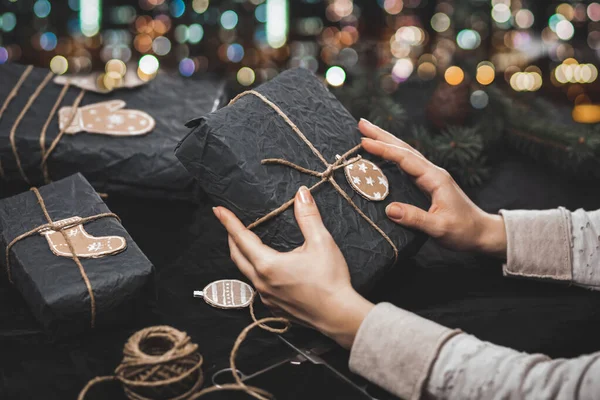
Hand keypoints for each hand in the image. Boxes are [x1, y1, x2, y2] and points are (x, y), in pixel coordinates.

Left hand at [213, 186, 373, 348]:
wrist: (339, 316)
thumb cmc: (331, 280)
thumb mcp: (321, 242)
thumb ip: (308, 216)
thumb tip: (301, 193)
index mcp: (268, 264)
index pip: (241, 238)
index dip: (229, 222)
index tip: (218, 210)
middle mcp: (262, 282)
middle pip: (237, 256)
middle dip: (231, 238)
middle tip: (229, 224)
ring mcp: (266, 297)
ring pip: (246, 272)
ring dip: (243, 256)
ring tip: (246, 244)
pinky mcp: (275, 308)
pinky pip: (258, 287)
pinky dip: (256, 273)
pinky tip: (266, 269)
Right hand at [359, 119, 506, 257]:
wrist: (482, 233)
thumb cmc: (463, 231)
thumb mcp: (439, 228)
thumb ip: (415, 218)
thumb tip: (389, 209)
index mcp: (435, 178)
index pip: (405, 158)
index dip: (384, 150)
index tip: (364, 142)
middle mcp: (432, 173)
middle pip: (404, 148)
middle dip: (382, 135)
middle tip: (361, 123)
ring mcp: (430, 176)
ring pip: (405, 153)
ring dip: (386, 141)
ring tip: (367, 132)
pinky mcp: (428, 183)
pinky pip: (406, 164)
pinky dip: (392, 155)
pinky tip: (384, 153)